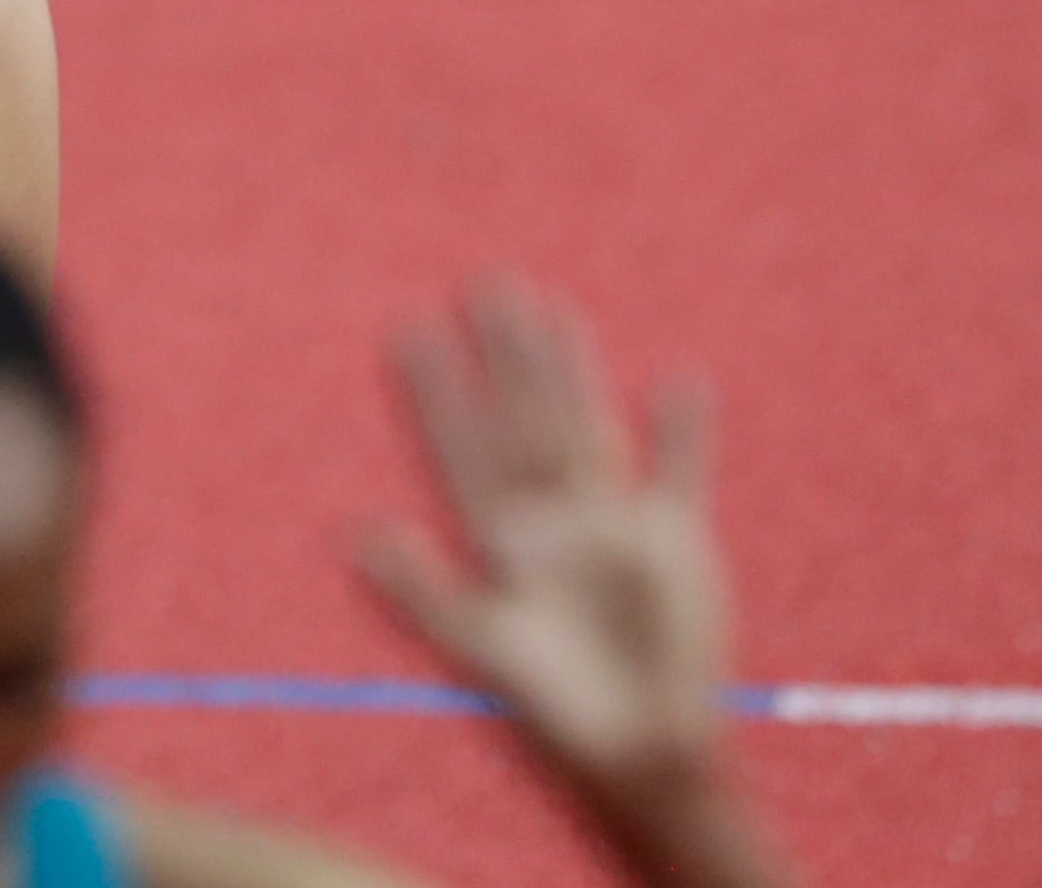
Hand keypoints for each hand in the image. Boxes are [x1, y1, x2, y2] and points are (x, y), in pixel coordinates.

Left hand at [358, 280, 786, 884]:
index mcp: (496, 544)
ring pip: (585, 426)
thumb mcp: (479, 654)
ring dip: (571, 370)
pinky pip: (679, 471)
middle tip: (484, 280)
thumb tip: (359, 536)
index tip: (406, 328)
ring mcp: (608, 527)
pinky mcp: (672, 543)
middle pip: (521, 420)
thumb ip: (422, 593)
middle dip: (503, 356)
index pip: (459, 447)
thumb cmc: (552, 720)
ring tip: (552, 306)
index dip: (434, 391)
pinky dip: (681, 431)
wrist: (642, 761)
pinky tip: (681, 380)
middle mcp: (547, 523)